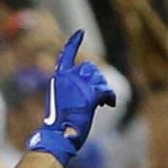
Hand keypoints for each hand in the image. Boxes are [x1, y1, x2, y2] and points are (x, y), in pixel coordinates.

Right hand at [23, 31, 115, 164]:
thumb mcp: (61, 100)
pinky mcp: (90, 96)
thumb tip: (94, 87)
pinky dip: (109, 98)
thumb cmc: (60, 123)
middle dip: (95, 80)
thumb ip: (73, 89)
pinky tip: (108, 104)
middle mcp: (68, 77)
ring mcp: (79, 86)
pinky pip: (106, 92)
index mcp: (58, 77)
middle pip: (90, 69)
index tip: (80, 32)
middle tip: (95, 96)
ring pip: (99, 79)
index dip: (74, 42)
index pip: (66, 55)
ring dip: (102, 90)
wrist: (59, 136)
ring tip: (99, 103)